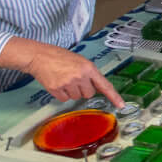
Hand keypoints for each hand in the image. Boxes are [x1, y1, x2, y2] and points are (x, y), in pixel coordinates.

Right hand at [0, 38, 122, 106]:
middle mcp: (80, 76)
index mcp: (89, 68)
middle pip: (89, 94)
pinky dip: (62, 94)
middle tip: (74, 79)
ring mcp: (68, 83)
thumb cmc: (60, 57)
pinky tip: (57, 83)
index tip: (121, 105)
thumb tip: (97, 88)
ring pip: (77, 97)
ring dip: (72, 91)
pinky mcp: (57, 89)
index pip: (104, 85)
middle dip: (83, 89)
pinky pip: (64, 99)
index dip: (114, 96)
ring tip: (64, 79)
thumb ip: (90, 74)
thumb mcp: (80, 61)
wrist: (39, 56)